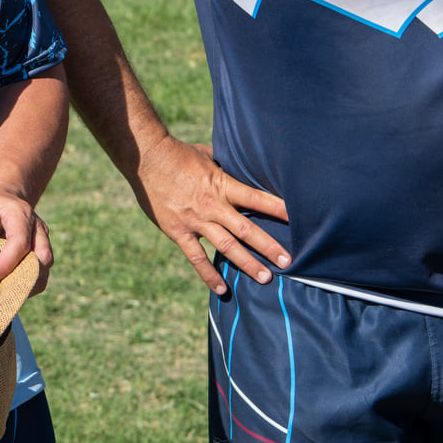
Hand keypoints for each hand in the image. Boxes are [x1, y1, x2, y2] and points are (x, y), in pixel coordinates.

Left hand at [0, 186, 53, 293]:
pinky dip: (26, 286)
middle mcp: (36, 228)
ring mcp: (41, 241)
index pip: (20, 242)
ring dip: (26, 286)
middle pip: (42, 259)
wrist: (1, 197)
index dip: (7, 264)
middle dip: (23, 279)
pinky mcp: (40, 253)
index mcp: (18, 213)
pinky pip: (40, 275)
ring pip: (44, 270)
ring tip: (2, 295)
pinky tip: (7, 292)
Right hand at [132, 134, 288, 291]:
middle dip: (268, 246)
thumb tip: (239, 164)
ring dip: (246, 263)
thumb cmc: (178, 152)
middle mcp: (212, 205)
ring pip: (226, 247)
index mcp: (221, 184)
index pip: (256, 198)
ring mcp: (195, 221)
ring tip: (265, 278)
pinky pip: (196, 257)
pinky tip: (222, 289)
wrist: (146, 158)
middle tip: (288, 262)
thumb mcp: (207, 155)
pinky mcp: (178, 232)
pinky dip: (209, 274)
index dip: (277, 208)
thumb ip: (224, 167)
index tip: (296, 219)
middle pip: (246, 229)